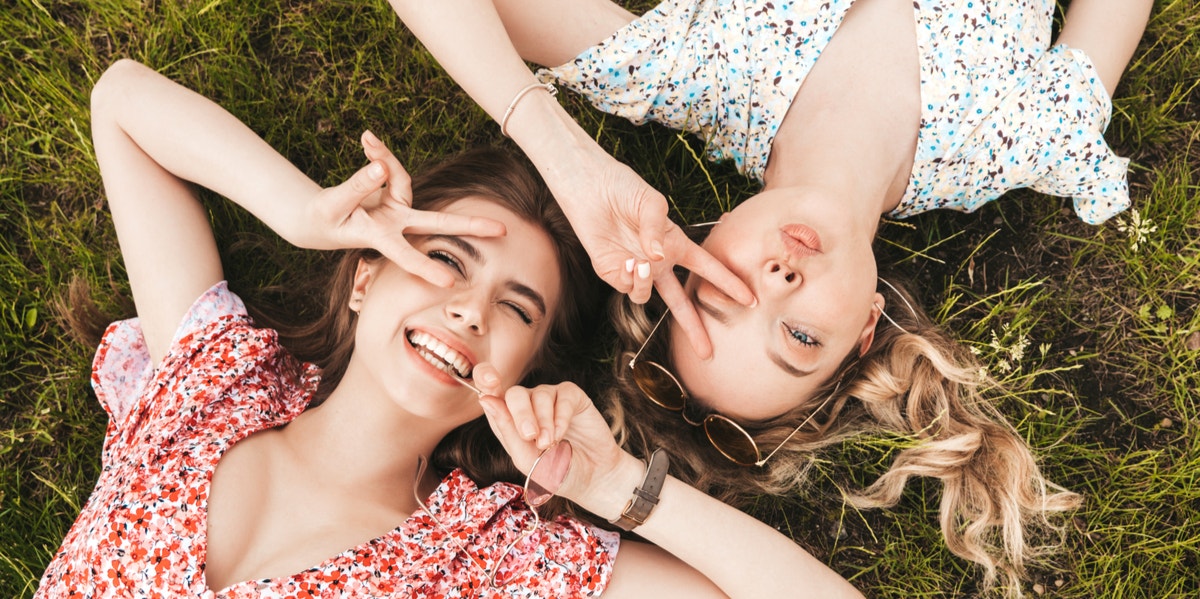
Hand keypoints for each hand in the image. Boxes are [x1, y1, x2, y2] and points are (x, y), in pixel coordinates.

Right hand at [298, 130, 505, 286]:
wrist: (319, 219)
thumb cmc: (325, 219)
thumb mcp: (333, 205)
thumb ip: (357, 187)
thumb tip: (380, 167)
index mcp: (379, 237)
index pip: (405, 254)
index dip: (425, 267)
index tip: (450, 283)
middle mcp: (395, 225)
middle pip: (437, 222)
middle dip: (469, 225)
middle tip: (504, 230)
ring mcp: (396, 208)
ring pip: (401, 178)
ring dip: (385, 156)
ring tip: (367, 139)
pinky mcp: (391, 192)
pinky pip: (389, 167)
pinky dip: (379, 152)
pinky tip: (367, 139)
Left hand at [471, 364, 635, 514]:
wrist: (592, 478)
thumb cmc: (555, 471)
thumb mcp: (526, 458)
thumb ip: (506, 430)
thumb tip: (486, 399)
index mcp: (509, 420)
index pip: (491, 394)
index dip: (486, 382)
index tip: (488, 390)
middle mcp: (528, 406)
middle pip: (515, 393)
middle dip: (520, 414)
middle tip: (530, 436)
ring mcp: (550, 399)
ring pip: (539, 395)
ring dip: (543, 421)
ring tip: (550, 444)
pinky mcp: (572, 397)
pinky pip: (562, 396)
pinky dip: (560, 416)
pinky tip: (562, 434)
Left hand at [547, 152, 754, 357]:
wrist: (591, 189)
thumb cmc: (625, 190)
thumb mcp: (651, 204)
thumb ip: (657, 231)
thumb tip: (656, 258)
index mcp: (676, 245)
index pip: (708, 268)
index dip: (729, 283)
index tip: (750, 300)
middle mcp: (658, 263)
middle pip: (681, 303)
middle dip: (694, 328)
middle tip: (707, 353)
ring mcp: (637, 271)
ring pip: (648, 297)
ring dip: (646, 284)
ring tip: (639, 262)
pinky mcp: (614, 274)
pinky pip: (628, 288)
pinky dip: (630, 279)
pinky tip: (626, 259)